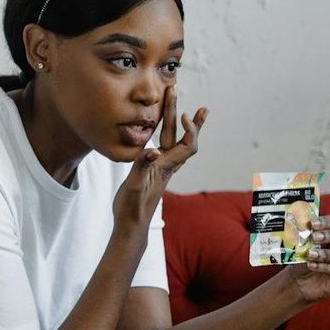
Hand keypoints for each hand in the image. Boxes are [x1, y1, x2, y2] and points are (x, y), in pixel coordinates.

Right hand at [113, 85, 206, 229]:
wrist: (131, 225)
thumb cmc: (132, 208)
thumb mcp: (134, 185)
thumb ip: (141, 167)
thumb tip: (151, 151)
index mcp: (166, 167)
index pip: (187, 145)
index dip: (190, 129)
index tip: (183, 114)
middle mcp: (167, 166)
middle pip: (183, 139)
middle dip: (188, 120)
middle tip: (198, 105)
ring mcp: (162, 168)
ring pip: (175, 143)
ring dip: (182, 126)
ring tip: (191, 112)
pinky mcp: (154, 170)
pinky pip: (165, 148)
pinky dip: (168, 135)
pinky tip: (163, 130)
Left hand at [284, 215, 329, 304]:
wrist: (303, 280)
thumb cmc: (308, 257)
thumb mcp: (307, 244)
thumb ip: (308, 234)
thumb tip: (302, 224)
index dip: (327, 222)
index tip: (312, 224)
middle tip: (314, 237)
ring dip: (326, 254)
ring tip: (310, 254)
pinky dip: (324, 267)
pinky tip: (311, 265)